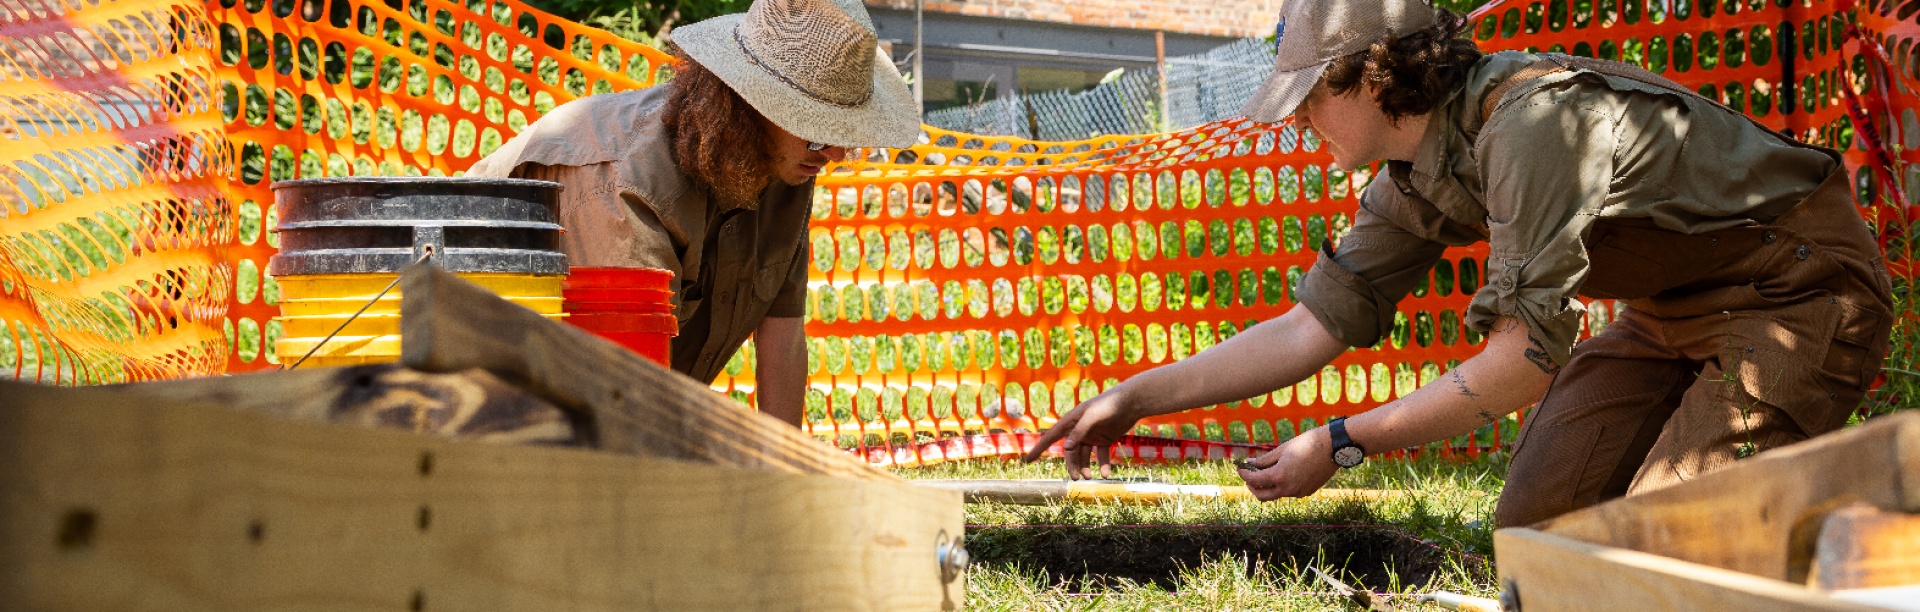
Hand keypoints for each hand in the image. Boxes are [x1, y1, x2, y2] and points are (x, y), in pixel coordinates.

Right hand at [1020, 388, 1140, 478]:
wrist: (1130, 402)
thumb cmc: (1109, 405)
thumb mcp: (1092, 417)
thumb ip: (1080, 432)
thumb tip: (1067, 448)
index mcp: (1071, 421)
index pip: (1051, 437)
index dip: (1039, 449)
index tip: (1028, 461)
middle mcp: (1079, 430)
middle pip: (1070, 452)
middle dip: (1071, 465)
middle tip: (1075, 478)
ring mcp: (1091, 435)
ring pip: (1084, 456)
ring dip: (1085, 467)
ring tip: (1090, 477)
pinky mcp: (1104, 439)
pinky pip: (1100, 456)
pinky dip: (1102, 465)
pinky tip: (1105, 474)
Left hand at [1236, 426, 1338, 500]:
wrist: (1334, 447)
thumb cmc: (1307, 443)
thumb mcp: (1282, 450)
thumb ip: (1264, 461)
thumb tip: (1250, 464)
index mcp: (1279, 476)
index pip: (1254, 480)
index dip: (1244, 474)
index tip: (1239, 467)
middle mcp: (1288, 489)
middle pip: (1262, 496)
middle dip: (1252, 487)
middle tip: (1249, 475)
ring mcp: (1299, 492)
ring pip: (1277, 494)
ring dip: (1268, 485)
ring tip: (1267, 470)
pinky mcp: (1307, 491)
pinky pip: (1290, 491)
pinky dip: (1282, 484)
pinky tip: (1285, 472)